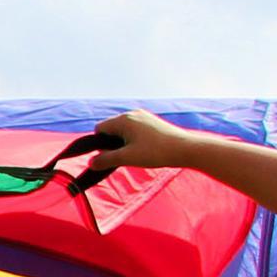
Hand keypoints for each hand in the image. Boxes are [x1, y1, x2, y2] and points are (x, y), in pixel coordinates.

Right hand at [83, 108, 202, 172]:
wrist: (186, 149)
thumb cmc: (156, 152)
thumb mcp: (127, 158)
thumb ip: (106, 160)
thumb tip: (90, 163)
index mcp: (123, 119)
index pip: (100, 129)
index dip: (100, 145)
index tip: (110, 157)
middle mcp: (132, 113)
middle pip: (111, 129)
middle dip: (112, 144)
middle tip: (124, 158)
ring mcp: (144, 116)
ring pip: (124, 130)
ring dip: (124, 143)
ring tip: (136, 155)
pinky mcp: (153, 122)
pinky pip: (135, 130)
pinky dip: (134, 140)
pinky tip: (145, 150)